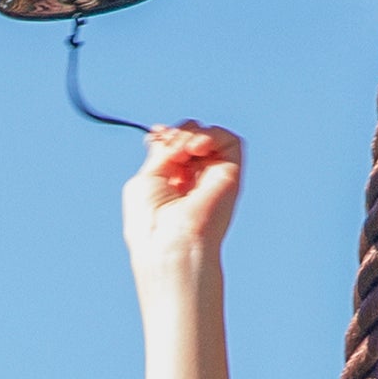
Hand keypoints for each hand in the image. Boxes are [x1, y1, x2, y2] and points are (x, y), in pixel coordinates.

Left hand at [122, 123, 241, 274]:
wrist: (173, 246)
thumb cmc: (151, 225)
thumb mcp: (146, 179)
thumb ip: (159, 153)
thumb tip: (166, 132)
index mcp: (172, 185)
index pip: (174, 146)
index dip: (167, 135)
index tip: (157, 134)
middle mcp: (194, 182)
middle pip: (190, 136)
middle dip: (177, 134)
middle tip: (169, 150)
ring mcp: (213, 179)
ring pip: (207, 135)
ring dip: (189, 134)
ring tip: (180, 153)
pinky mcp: (231, 176)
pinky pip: (229, 140)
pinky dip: (211, 135)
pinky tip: (195, 149)